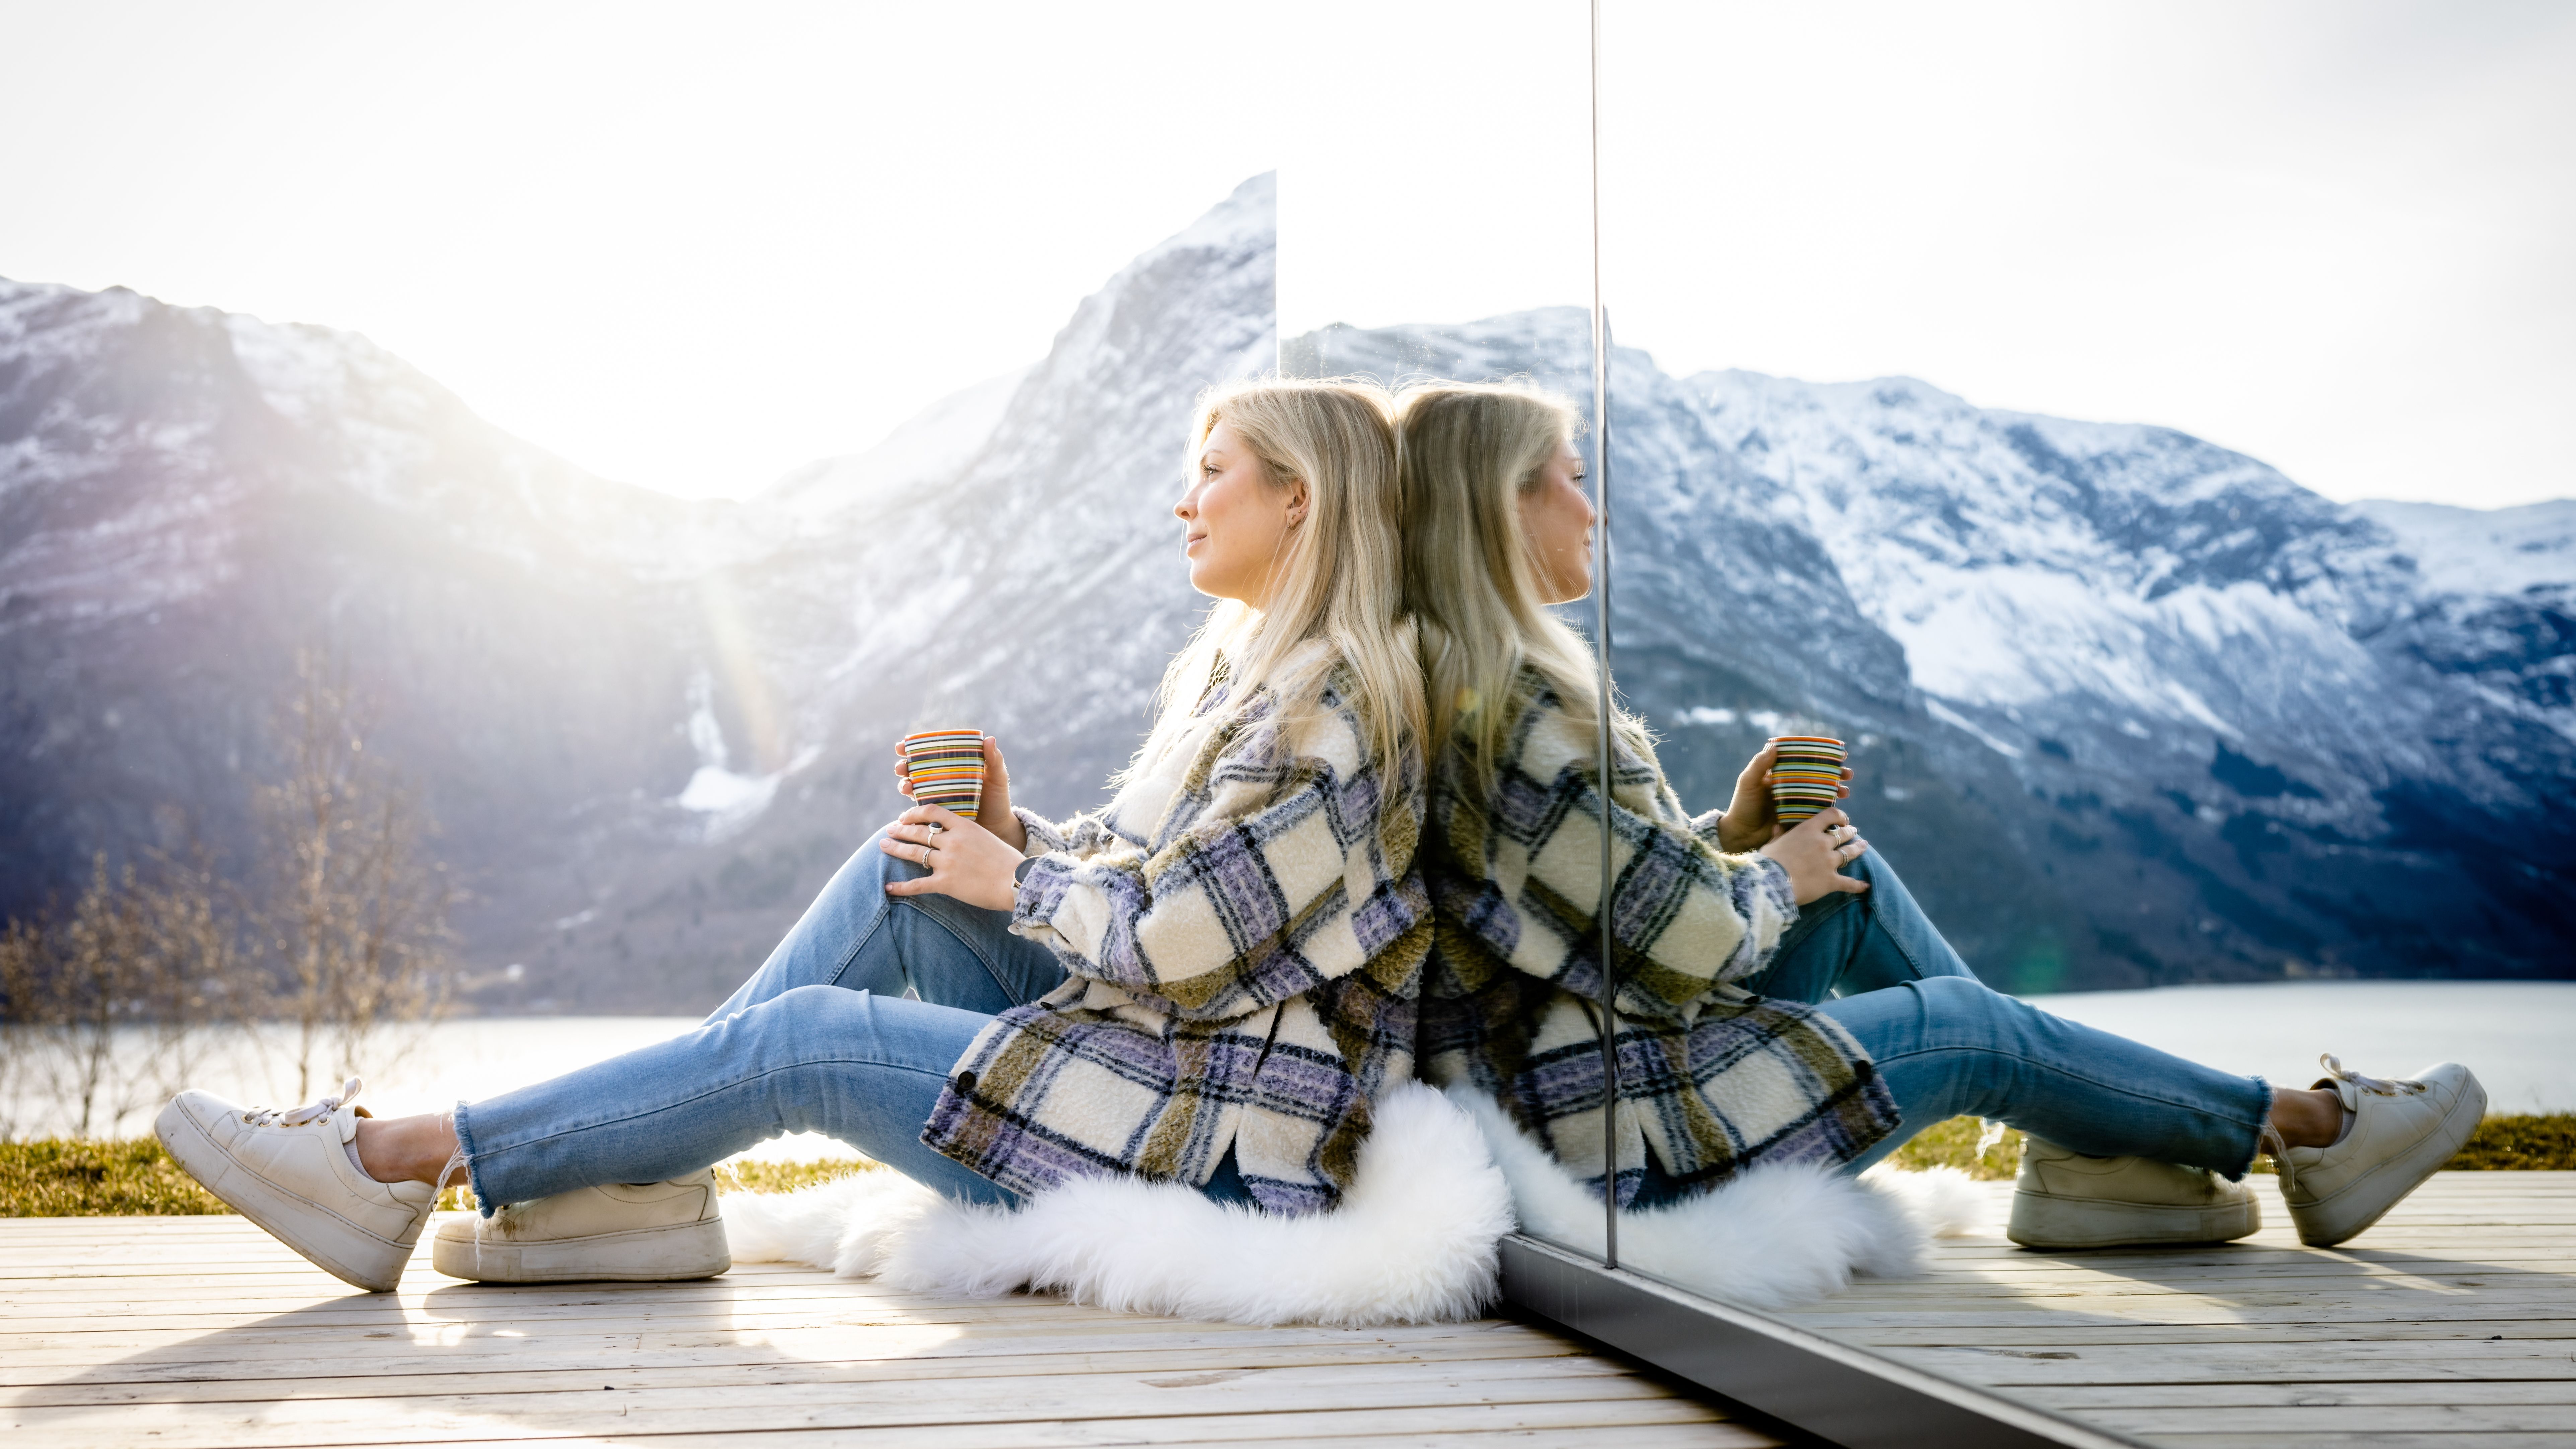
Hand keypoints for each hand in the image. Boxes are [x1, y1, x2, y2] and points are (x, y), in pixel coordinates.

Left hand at [881, 804, 1023, 910]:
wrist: (1017, 881)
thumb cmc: (1008, 862)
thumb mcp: (988, 838)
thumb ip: (969, 835)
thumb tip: (956, 835)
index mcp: (964, 826)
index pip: (932, 812)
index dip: (914, 813)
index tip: (905, 816)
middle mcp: (952, 841)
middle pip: (918, 831)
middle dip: (900, 829)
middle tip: (888, 829)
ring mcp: (947, 861)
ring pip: (913, 853)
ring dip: (895, 848)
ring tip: (882, 845)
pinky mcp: (946, 883)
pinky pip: (917, 884)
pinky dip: (900, 887)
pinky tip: (888, 887)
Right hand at [892, 735, 1025, 852]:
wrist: (998, 828)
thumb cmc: (997, 799)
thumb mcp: (997, 777)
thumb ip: (994, 760)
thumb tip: (989, 739)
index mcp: (950, 765)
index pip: (926, 753)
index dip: (910, 747)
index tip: (903, 745)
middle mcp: (938, 780)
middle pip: (913, 769)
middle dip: (902, 766)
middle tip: (902, 768)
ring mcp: (935, 797)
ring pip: (911, 788)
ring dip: (904, 785)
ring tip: (907, 787)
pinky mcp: (935, 815)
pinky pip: (918, 811)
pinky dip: (911, 809)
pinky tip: (910, 810)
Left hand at [1714, 741, 1854, 852]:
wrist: (1741, 835)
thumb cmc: (1742, 806)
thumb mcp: (1748, 782)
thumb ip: (1759, 765)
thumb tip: (1774, 745)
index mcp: (1783, 775)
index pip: (1806, 761)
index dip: (1823, 757)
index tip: (1840, 754)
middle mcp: (1793, 788)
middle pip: (1820, 778)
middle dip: (1837, 775)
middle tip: (1848, 775)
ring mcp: (1798, 804)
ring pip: (1823, 795)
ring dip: (1837, 791)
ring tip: (1845, 792)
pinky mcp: (1801, 820)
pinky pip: (1819, 814)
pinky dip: (1830, 812)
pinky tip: (1839, 811)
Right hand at [1759, 807, 1871, 904]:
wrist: (1772, 883)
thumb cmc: (1767, 862)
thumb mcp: (1771, 845)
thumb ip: (1778, 836)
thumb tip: (1777, 827)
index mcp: (1808, 830)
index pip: (1830, 815)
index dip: (1840, 815)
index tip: (1842, 819)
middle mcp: (1822, 843)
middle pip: (1843, 834)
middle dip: (1850, 831)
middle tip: (1854, 831)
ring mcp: (1829, 862)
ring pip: (1849, 853)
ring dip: (1858, 848)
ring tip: (1864, 845)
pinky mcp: (1831, 881)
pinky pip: (1849, 883)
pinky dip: (1858, 885)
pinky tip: (1866, 886)